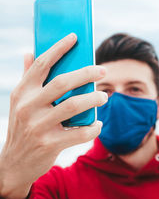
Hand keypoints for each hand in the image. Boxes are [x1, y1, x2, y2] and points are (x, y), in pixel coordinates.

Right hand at [0, 33, 106, 198]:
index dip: (59, 48)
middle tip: (102, 70)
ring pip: (74, 105)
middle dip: (86, 73)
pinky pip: (79, 132)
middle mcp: (27, 106)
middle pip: (62, 82)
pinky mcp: (49, 144)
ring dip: (94, 99)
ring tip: (104, 96)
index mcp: (22, 92)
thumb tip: (30, 52)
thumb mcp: (19, 101)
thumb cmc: (22, 125)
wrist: (14, 162)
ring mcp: (38, 126)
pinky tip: (98, 124)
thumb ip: (27, 76)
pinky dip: (93, 127)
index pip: (42, 64)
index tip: (74, 37)